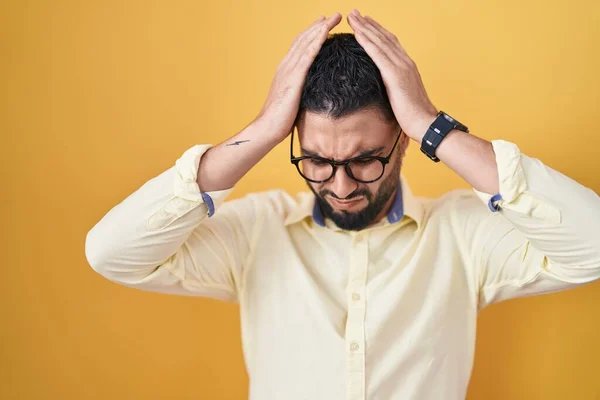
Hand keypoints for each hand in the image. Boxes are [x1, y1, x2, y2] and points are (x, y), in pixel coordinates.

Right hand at [255, 13, 341, 141]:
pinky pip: (308, 54)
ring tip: (334, 18)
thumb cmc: (280, 120)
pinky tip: (326, 32)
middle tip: (332, 15)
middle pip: (304, 39)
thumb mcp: (293, 101)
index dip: (311, 34)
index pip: (299, 47)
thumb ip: (301, 93)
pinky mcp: (294, 77)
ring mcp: (289, 70)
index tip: (323, 24)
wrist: (268, 127)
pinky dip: (317, 40)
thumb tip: (312, 95)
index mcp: (285, 71)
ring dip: (321, 28)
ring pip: (307, 42)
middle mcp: (286, 66)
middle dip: (319, 25)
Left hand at [347, 9, 437, 140]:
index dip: (377, 31)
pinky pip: (378, 54)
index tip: (365, 22)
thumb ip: (393, 87)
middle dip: (368, 24)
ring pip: (380, 41)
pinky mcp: (395, 75)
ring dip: (364, 28)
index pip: (390, 43)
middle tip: (354, 13)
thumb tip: (384, 87)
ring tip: (352, 17)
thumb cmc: (413, 115)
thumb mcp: (401, 96)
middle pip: (384, 37)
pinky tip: (357, 33)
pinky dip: (367, 41)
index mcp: (407, 66)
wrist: (424, 123)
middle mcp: (405, 62)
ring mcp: (401, 67)